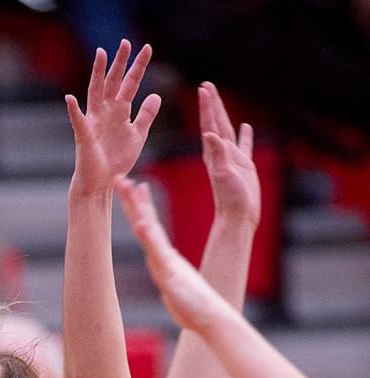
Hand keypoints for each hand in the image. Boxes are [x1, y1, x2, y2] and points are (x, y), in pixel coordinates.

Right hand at [68, 40, 161, 195]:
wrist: (101, 183)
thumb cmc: (116, 160)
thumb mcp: (137, 135)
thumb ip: (146, 115)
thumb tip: (156, 94)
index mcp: (119, 110)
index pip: (130, 83)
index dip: (138, 67)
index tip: (147, 48)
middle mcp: (105, 111)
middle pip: (113, 81)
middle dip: (120, 62)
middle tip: (126, 43)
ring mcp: (94, 121)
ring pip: (96, 92)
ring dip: (97, 74)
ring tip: (100, 54)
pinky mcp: (84, 136)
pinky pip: (78, 121)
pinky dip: (73, 110)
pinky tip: (70, 98)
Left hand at [117, 177, 229, 333]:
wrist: (209, 317)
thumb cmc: (193, 308)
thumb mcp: (173, 290)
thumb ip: (168, 279)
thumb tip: (165, 276)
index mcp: (164, 257)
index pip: (149, 227)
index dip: (141, 207)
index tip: (135, 187)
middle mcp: (164, 255)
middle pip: (146, 222)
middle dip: (133, 200)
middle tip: (121, 178)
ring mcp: (167, 262)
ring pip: (150, 231)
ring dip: (139, 210)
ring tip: (131, 188)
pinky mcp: (170, 272)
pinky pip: (158, 253)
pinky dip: (149, 238)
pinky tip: (141, 224)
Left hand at [199, 81, 259, 226]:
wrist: (238, 217)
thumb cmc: (230, 199)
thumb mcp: (223, 173)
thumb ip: (217, 154)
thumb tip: (210, 134)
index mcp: (214, 153)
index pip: (210, 124)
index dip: (207, 105)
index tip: (204, 87)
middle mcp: (221, 153)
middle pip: (216, 123)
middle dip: (212, 104)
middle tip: (207, 86)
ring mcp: (233, 159)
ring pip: (229, 131)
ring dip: (224, 116)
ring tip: (220, 102)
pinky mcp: (244, 167)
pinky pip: (244, 146)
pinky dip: (245, 136)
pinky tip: (246, 127)